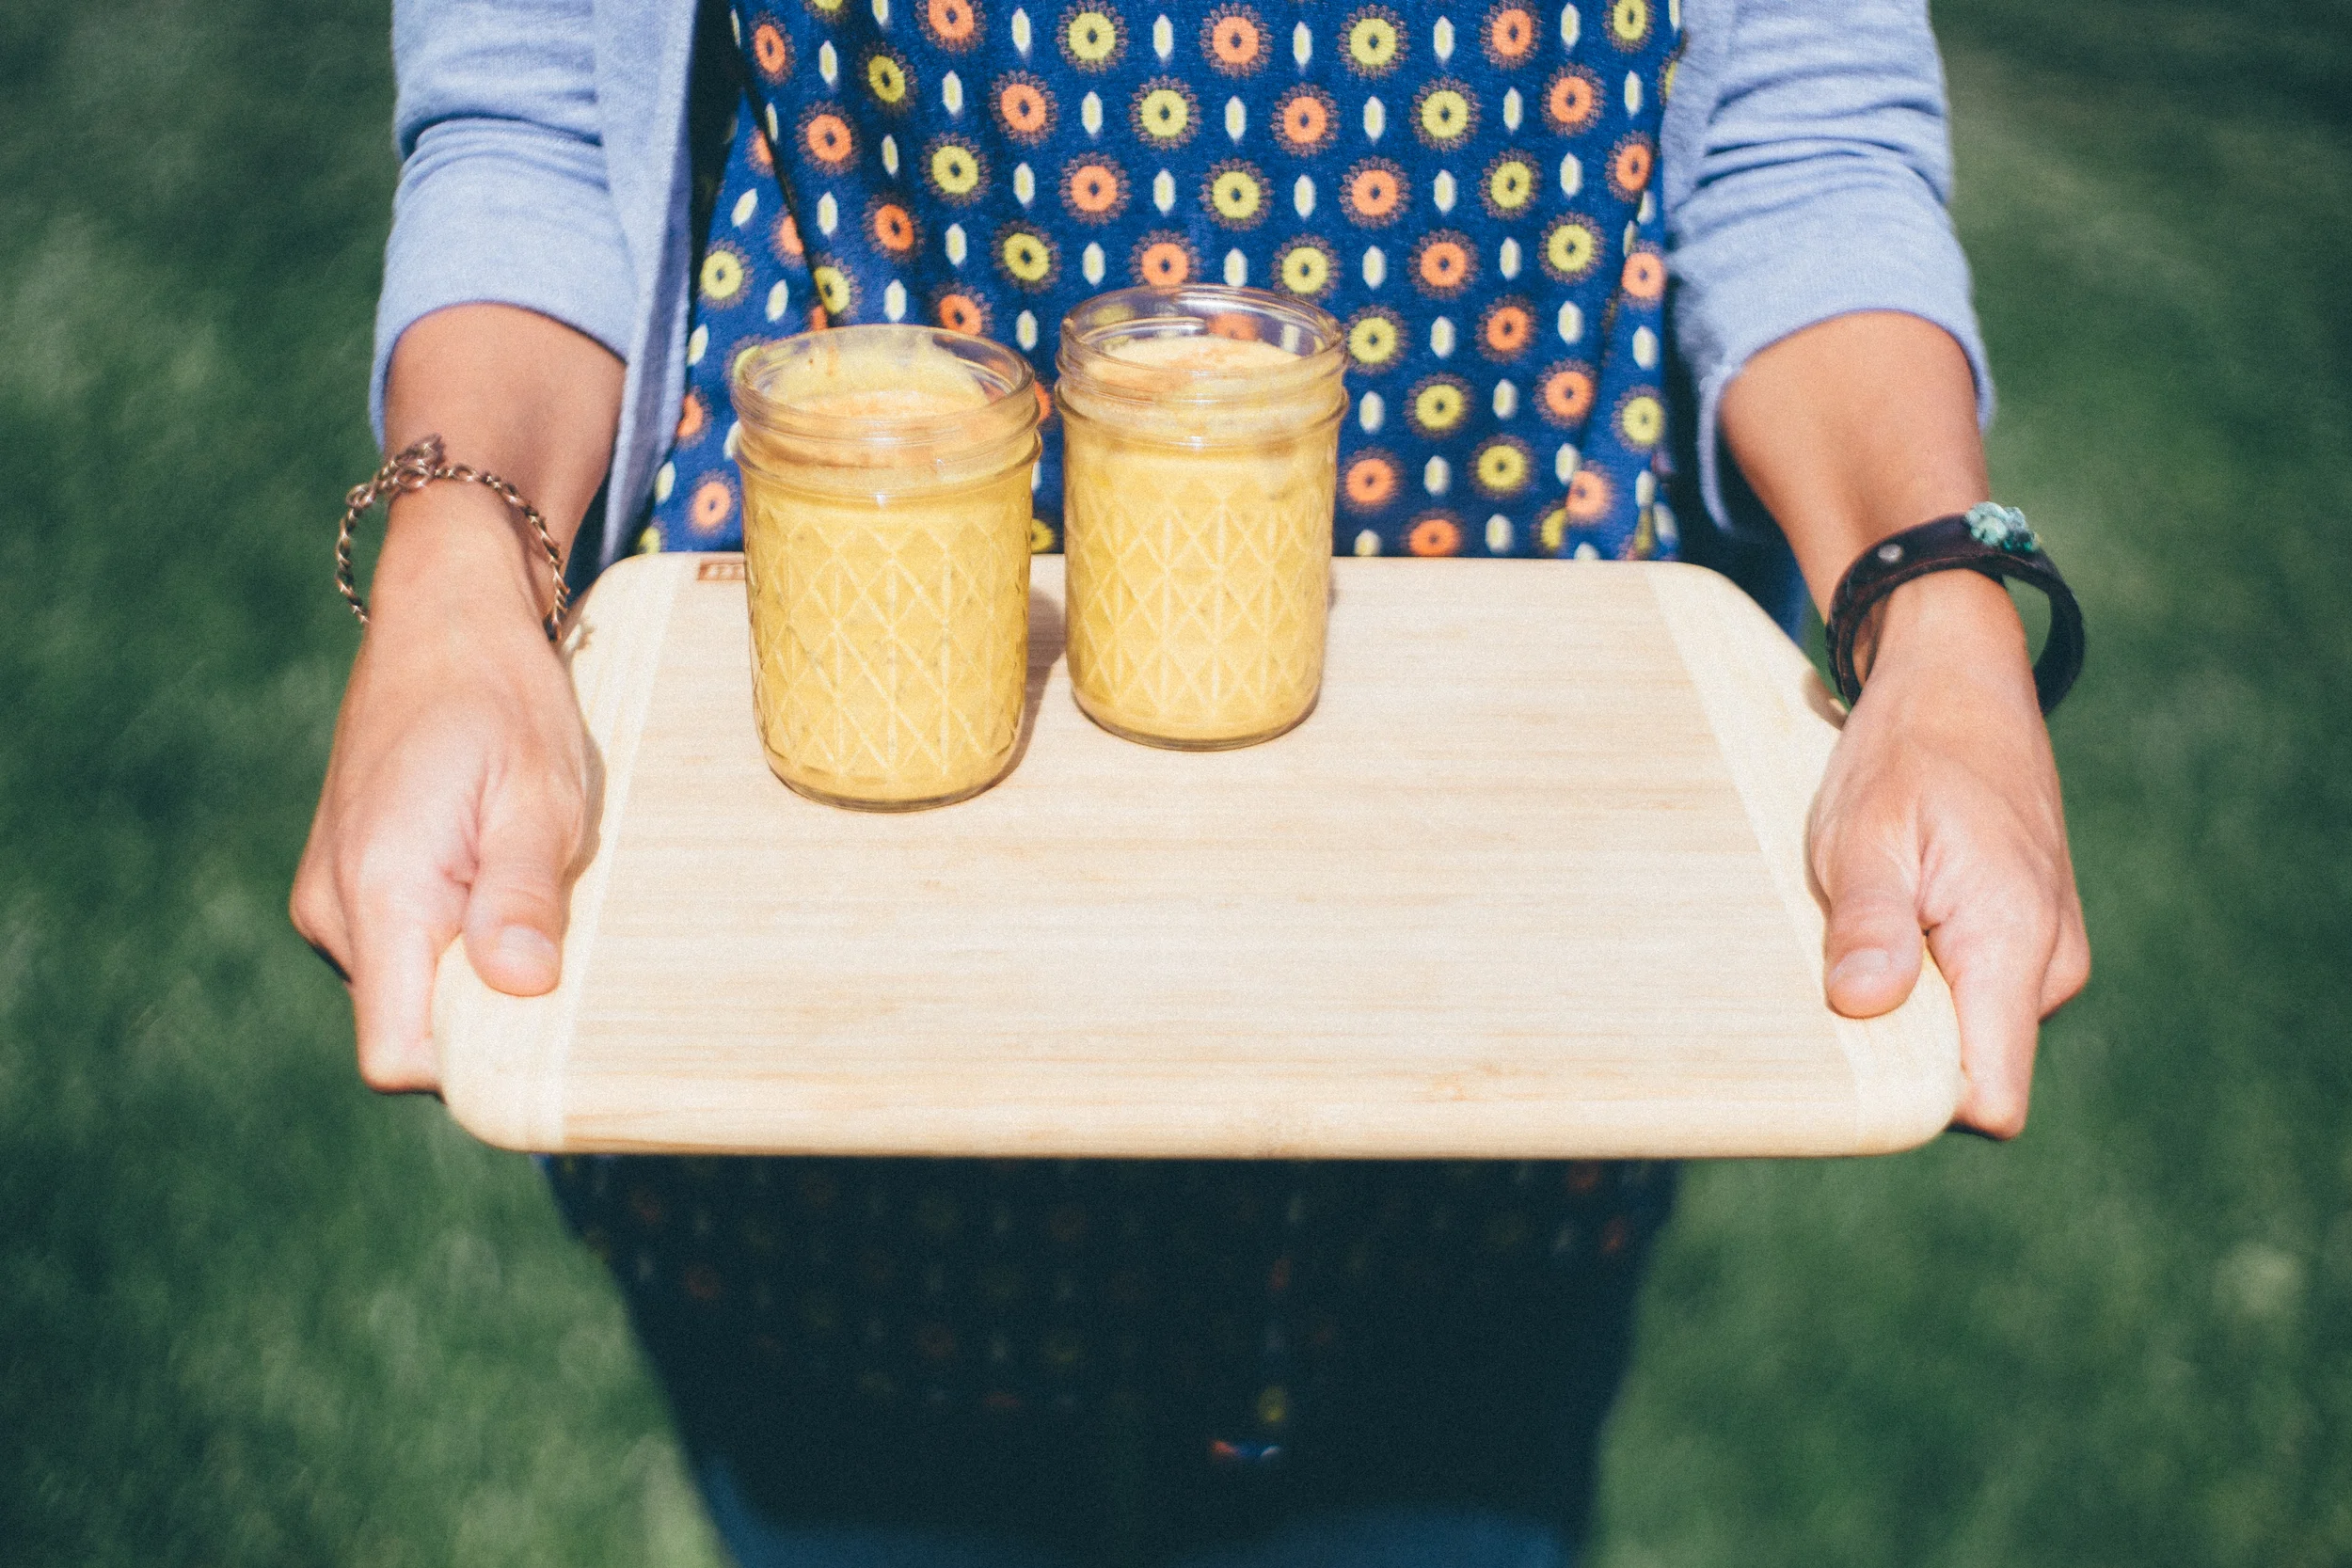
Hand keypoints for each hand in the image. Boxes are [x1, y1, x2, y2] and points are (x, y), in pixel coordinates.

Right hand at [291, 489, 590, 1091]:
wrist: (445, 621)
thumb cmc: (504, 700)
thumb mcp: (539, 794)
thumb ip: (522, 894)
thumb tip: (519, 988)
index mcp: (379, 892)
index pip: (398, 1054)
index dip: (473, 1064)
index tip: (543, 1025)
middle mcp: (334, 908)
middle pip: (412, 1028)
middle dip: (489, 1010)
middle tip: (560, 938)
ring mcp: (332, 897)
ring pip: (412, 989)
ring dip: (477, 964)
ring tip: (528, 885)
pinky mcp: (347, 884)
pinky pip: (405, 950)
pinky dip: (457, 936)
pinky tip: (497, 875)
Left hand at [1807, 570, 2089, 1136]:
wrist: (1959, 685)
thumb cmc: (1906, 755)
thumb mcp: (1865, 834)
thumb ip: (1871, 924)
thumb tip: (1865, 1007)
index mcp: (2014, 946)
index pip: (1992, 1097)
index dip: (1920, 1103)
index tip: (1855, 1062)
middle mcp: (2048, 965)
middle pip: (1969, 1072)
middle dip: (1900, 1048)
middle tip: (1840, 968)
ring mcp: (2045, 953)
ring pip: (1966, 1032)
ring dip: (1907, 1002)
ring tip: (1866, 925)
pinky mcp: (2028, 939)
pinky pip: (1972, 994)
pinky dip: (1924, 974)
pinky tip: (1891, 918)